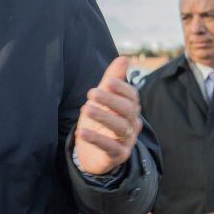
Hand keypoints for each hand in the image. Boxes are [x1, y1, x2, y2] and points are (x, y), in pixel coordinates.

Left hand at [74, 56, 141, 174]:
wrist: (94, 152)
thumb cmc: (100, 121)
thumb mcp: (103, 99)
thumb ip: (112, 79)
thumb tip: (124, 58)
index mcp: (130, 108)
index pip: (132, 96)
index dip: (121, 88)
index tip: (107, 81)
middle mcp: (132, 124)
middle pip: (127, 110)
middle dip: (110, 100)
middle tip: (91, 93)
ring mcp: (126, 140)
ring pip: (120, 128)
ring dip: (103, 117)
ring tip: (86, 109)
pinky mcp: (117, 155)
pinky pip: (110, 147)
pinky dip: (96, 139)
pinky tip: (82, 132)